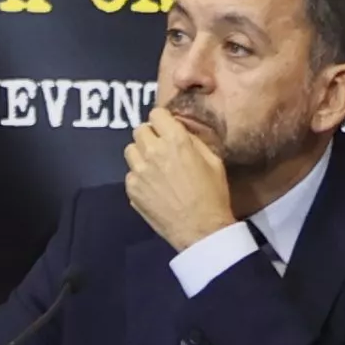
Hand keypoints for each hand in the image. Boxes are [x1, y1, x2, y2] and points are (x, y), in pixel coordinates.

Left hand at [124, 104, 238, 250]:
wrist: (201, 230)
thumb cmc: (213, 195)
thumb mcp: (213, 161)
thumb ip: (193, 141)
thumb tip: (180, 132)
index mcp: (176, 140)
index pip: (156, 114)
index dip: (162, 121)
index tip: (166, 129)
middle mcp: (153, 151)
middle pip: (139, 129)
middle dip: (150, 135)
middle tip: (160, 148)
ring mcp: (139, 171)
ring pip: (130, 150)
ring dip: (141, 154)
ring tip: (154, 167)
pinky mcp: (132, 189)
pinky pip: (130, 174)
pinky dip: (139, 177)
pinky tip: (153, 187)